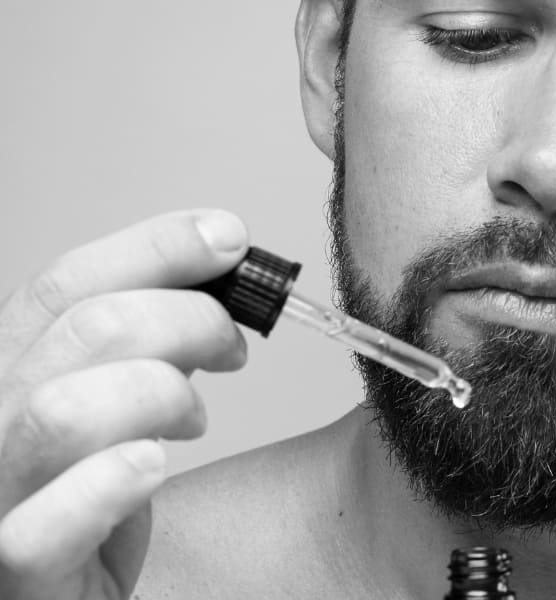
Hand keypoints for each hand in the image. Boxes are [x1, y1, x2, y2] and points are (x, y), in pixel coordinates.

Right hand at [0, 210, 249, 598]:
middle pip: (82, 331)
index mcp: (4, 371)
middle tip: (232, 345)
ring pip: (62, 411)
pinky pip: (41, 530)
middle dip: (186, 320)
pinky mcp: (14, 575)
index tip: (228, 237)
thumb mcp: (114, 399)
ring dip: (160, 397)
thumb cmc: (92, 500)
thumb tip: (217, 263)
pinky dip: (109, 484)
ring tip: (192, 418)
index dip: (156, 249)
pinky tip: (154, 466)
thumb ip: (143, 338)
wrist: (63, 596)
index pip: (64, 284)